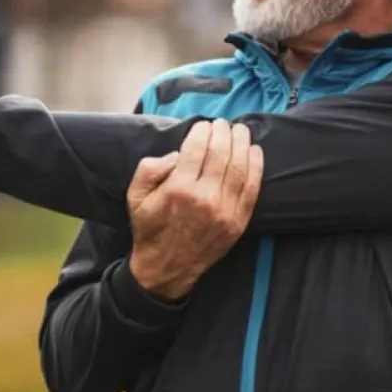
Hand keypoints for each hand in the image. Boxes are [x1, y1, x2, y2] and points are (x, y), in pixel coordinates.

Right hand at [126, 119, 263, 300]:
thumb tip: (178, 154)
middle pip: (221, 154)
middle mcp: (204, 198)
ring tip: (240, 131)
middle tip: (223, 123)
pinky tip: (255, 151)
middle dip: (223, 133)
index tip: (203, 125)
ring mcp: (224, 211)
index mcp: (178, 189)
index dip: (202, 131)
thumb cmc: (150, 228)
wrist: (166, 268)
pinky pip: (252, 189)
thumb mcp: (135, 195)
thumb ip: (150, 168)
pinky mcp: (238, 222)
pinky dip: (256, 167)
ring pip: (239, 168)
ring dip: (242, 144)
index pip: (197, 148)